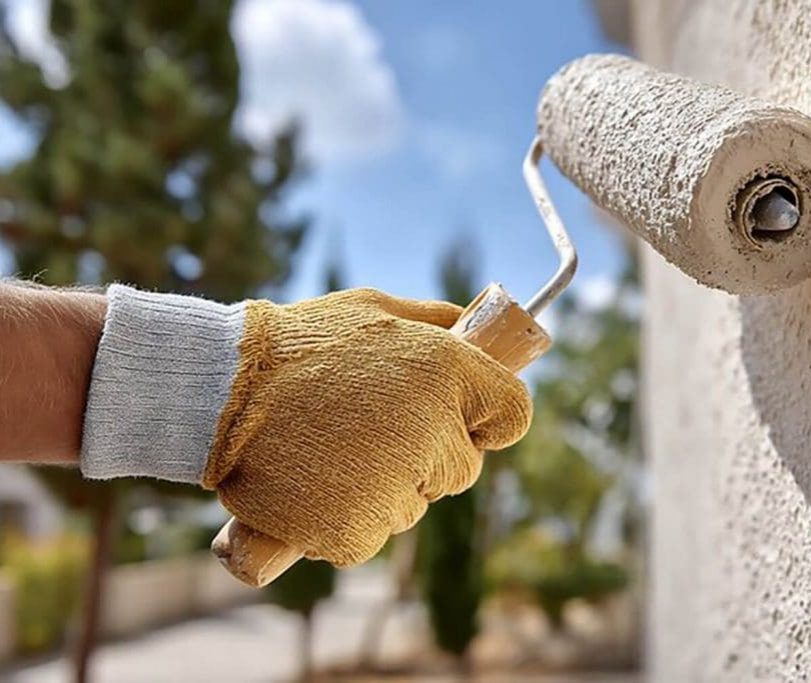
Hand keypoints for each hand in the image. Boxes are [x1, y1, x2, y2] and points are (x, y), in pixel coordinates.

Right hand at [200, 288, 531, 566]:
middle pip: (465, 468)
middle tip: (371, 429)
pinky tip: (314, 484)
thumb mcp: (374, 310)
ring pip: (415, 505)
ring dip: (386, 488)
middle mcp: (433, 431)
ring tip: (330, 450)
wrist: (217, 389)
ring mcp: (396, 487)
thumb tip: (473, 327)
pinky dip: (348, 519)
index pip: (513, 413)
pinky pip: (372, 535)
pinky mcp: (356, 533)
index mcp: (445, 372)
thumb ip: (434, 323)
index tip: (460, 418)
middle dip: (430, 455)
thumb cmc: (298, 346)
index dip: (487, 417)